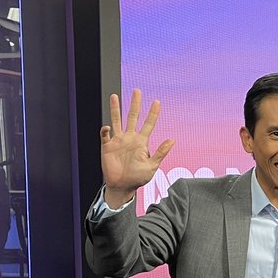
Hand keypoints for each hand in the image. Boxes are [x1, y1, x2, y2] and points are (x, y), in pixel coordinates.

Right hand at [100, 89, 173, 206]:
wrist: (122, 186)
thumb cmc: (138, 178)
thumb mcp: (152, 166)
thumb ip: (160, 153)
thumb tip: (172, 140)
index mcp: (141, 142)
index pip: (148, 124)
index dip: (153, 113)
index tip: (157, 102)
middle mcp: (130, 138)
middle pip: (133, 117)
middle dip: (135, 104)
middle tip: (137, 91)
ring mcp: (118, 141)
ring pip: (117, 120)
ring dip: (116, 109)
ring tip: (115, 96)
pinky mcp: (107, 146)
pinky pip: (105, 135)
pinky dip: (105, 130)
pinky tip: (107, 127)